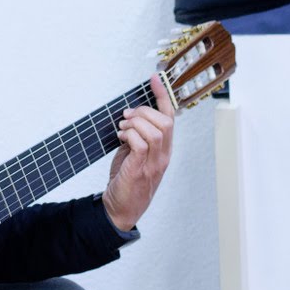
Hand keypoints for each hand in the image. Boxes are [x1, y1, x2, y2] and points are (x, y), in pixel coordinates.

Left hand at [102, 74, 175, 231]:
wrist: (120, 210)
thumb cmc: (126, 182)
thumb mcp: (133, 155)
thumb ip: (136, 137)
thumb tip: (129, 118)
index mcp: (164, 150)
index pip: (170, 118)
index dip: (163, 96)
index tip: (155, 79)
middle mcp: (163, 155)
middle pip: (165, 122)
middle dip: (144, 112)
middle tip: (127, 116)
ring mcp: (154, 163)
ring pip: (155, 130)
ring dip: (135, 123)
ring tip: (122, 128)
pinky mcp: (141, 169)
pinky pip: (142, 143)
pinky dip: (130, 135)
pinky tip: (122, 138)